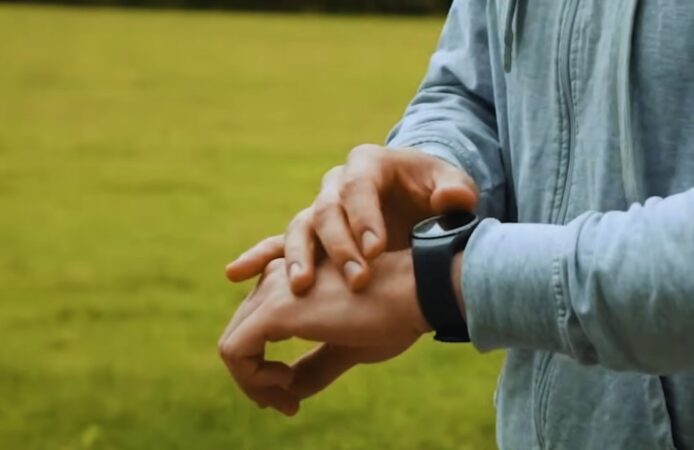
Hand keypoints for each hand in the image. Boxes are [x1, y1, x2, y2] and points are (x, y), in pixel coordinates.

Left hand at [218, 250, 428, 414]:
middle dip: (257, 380)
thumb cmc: (393, 314)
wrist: (416, 291)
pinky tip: (288, 385)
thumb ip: (314, 366)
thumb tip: (288, 392)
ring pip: (233, 346)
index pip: (257, 328)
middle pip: (241, 337)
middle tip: (290, 405)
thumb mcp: (347, 347)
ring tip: (289, 400)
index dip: (265, 369)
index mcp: (295, 280)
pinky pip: (234, 352)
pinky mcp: (274, 310)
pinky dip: (252, 380)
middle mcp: (278, 278)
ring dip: (254, 384)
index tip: (293, 395)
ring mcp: (273, 290)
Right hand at [224, 144, 476, 292]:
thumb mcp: (454, 187)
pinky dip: (259, 257)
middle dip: (339, 246)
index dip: (364, 217)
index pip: (360, 186)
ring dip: (299, 257)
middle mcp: (338, 184)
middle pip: (328, 210)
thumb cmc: (437, 192)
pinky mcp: (312, 234)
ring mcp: (321, 208)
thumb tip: (451, 199)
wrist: (417, 201)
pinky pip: (279, 243)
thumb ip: (456, 190)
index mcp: (369, 164)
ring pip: (301, 227)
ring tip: (300, 287)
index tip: (376, 250)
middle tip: (356, 279)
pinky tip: (235, 273)